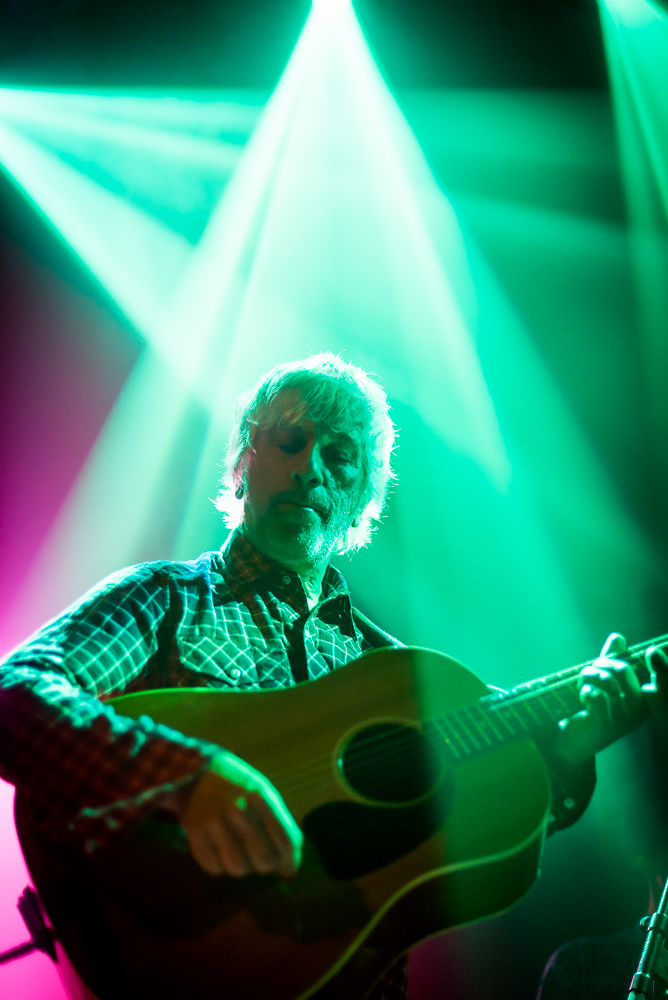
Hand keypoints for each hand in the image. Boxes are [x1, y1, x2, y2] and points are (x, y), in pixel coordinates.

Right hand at [166, 751, 302, 877]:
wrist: (194, 768)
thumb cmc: (237, 784)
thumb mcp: (263, 792)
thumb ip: (281, 824)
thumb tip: (291, 868)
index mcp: (261, 796)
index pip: (286, 840)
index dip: (290, 860)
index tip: (287, 869)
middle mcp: (238, 809)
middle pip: (264, 859)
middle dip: (267, 866)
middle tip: (261, 860)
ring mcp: (214, 820)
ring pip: (239, 867)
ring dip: (243, 866)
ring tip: (240, 854)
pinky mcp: (194, 831)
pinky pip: (213, 866)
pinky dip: (219, 865)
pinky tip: (220, 852)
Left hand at [552, 633, 667, 764]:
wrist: (573, 742)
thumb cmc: (591, 710)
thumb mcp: (603, 684)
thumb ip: (612, 661)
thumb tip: (618, 637)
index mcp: (642, 703)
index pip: (664, 689)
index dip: (664, 670)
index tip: (652, 650)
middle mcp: (636, 713)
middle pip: (623, 670)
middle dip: (601, 661)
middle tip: (590, 668)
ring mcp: (620, 721)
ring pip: (606, 680)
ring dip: (588, 674)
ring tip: (582, 684)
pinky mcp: (602, 725)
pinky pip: (596, 695)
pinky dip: (585, 689)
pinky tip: (583, 697)